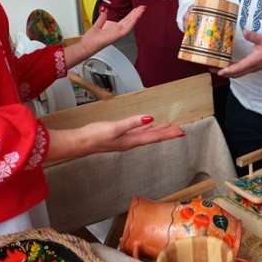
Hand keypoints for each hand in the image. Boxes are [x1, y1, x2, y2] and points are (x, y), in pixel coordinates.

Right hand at [49, 115, 184, 160]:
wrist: (81, 142)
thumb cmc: (96, 136)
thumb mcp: (115, 128)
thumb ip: (132, 123)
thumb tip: (150, 118)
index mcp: (132, 140)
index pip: (155, 137)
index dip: (168, 134)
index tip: (181, 132)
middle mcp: (131, 141)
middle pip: (153, 137)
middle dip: (167, 134)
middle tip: (180, 131)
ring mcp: (125, 139)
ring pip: (147, 134)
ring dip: (158, 131)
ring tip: (169, 128)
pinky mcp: (119, 135)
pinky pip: (138, 132)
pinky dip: (146, 128)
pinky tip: (148, 126)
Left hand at [81, 6, 144, 54]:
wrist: (87, 45)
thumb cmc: (91, 39)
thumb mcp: (97, 24)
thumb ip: (102, 18)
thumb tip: (104, 12)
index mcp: (114, 29)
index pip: (125, 20)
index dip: (131, 14)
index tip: (136, 8)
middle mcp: (117, 31)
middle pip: (129, 21)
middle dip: (136, 14)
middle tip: (142, 7)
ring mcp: (118, 33)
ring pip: (130, 23)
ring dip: (136, 16)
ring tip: (142, 9)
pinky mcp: (118, 35)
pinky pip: (127, 27)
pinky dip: (133, 21)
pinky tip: (137, 15)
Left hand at [218, 31, 261, 77]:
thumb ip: (253, 36)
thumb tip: (244, 31)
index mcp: (253, 61)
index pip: (239, 68)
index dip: (228, 70)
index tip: (219, 71)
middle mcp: (251, 67)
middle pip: (235, 74)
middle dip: (223, 72)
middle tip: (211, 68)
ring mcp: (251, 68)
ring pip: (237, 73)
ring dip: (226, 72)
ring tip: (216, 67)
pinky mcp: (251, 67)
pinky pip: (240, 71)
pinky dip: (231, 70)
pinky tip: (226, 65)